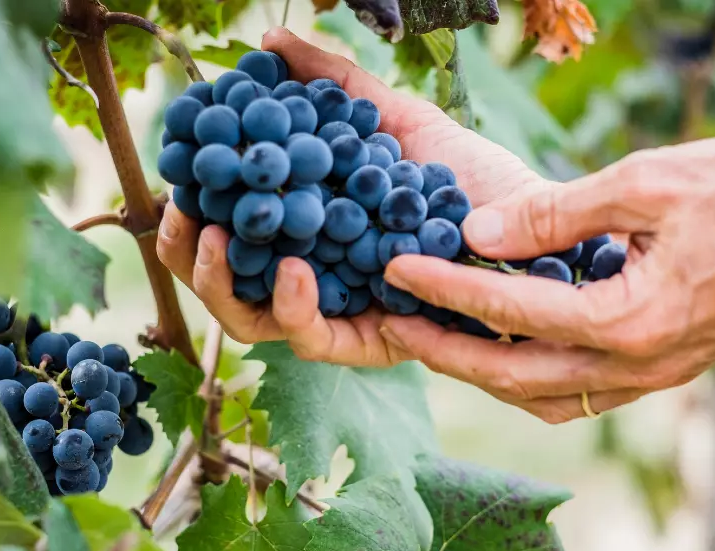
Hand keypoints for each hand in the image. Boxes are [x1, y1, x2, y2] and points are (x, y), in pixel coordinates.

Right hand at [157, 27, 545, 365]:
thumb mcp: (393, 119)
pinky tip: (294, 268)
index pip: (230, 232)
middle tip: (179, 216)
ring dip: (220, 283)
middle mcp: (316, 278)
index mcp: (309, 232)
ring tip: (212, 238)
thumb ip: (331, 85)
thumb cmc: (470, 176)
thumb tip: (267, 42)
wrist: (539, 221)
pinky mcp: (372, 343)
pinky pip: (313, 341)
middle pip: (226, 283)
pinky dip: (294, 307)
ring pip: (252, 321)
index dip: (190, 213)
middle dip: (188, 256)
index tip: (174, 178)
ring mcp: (339, 314)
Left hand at [377, 137, 714, 422]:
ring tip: (434, 339)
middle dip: (444, 353)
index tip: (394, 270)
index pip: (511, 313)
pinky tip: (500, 349)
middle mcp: (635, 367)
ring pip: (541, 397)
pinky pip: (574, 393)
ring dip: (482, 374)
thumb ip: (558, 213)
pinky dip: (526, 377)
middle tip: (391, 326)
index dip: (445, 290)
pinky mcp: (658, 373)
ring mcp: (649, 379)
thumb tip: (478, 233)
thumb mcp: (648, 183)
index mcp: (630, 321)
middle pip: (512, 377)